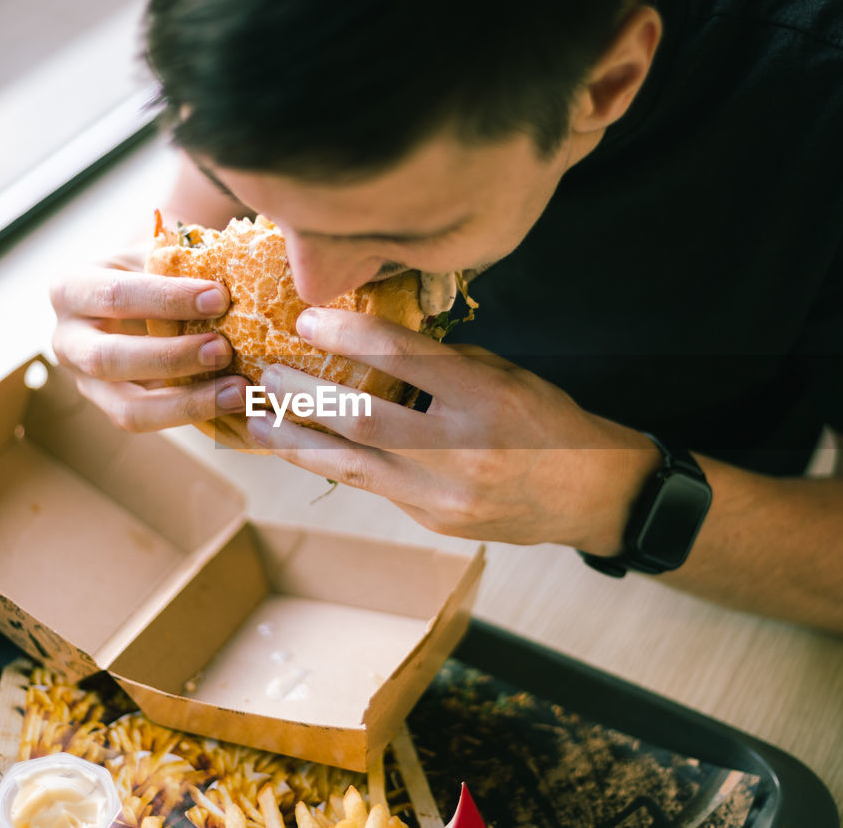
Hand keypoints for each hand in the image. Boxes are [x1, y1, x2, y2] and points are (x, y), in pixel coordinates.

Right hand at [49, 250, 247, 431]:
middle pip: (109, 359)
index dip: (167, 299)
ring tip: (238, 390)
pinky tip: (234, 404)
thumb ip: (182, 264)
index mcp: (72, 289)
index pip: (116, 294)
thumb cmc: (151, 270)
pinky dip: (196, 416)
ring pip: (127, 408)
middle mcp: (67, 339)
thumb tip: (237, 273)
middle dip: (171, 357)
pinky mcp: (114, 409)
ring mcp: (87, 382)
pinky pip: (152, 422)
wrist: (138, 299)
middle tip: (224, 349)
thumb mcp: (155, 256)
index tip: (219, 298)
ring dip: (187, 402)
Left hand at [245, 308, 659, 550]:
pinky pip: (375, 486)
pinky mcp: (434, 521)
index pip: (403, 358)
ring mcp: (445, 495)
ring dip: (297, 442)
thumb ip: (442, 363)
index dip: (347, 336)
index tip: (306, 321)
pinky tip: (304, 448)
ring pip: (352, 466)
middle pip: (361, 419)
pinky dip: (335, 463)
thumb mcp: (504, 375)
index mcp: (485, 398)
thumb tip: (372, 344)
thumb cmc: (546, 421)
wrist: (588, 494)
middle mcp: (461, 450)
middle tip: (261, 374)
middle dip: (303, 395)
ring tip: (254, 421)